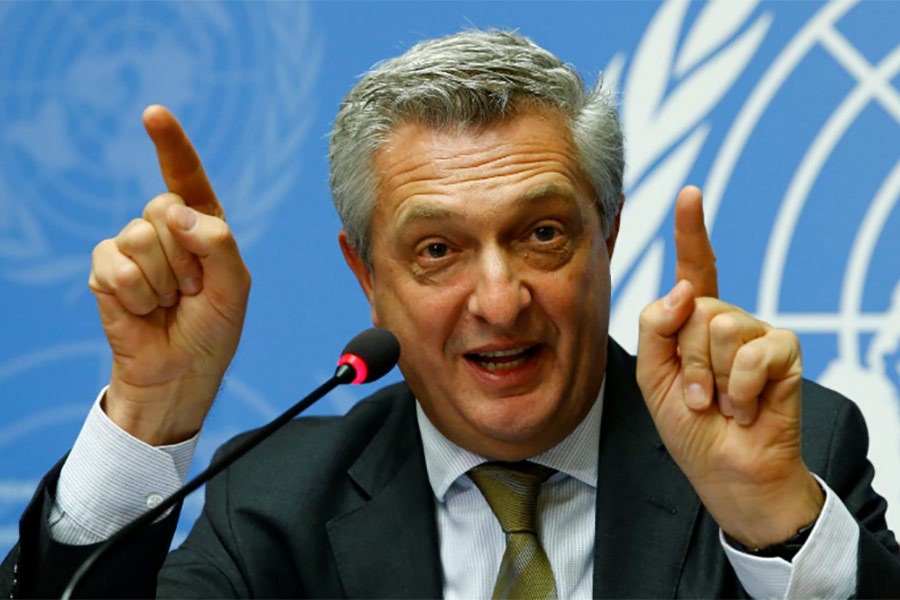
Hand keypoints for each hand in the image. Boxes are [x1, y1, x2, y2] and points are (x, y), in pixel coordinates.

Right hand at [88, 106, 250, 444]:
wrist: (182, 372)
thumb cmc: (214, 329)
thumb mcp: (236, 285)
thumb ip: (218, 242)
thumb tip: (173, 210)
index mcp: (203, 226)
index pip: (186, 177)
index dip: (170, 144)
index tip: (153, 114)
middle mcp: (166, 229)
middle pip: (164, 207)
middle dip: (185, 257)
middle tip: (192, 291)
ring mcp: (132, 248)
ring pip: (140, 236)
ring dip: (162, 281)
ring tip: (169, 302)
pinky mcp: (106, 270)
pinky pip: (115, 264)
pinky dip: (136, 294)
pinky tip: (144, 310)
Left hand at [635, 186, 822, 548]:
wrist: (724, 470)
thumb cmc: (688, 425)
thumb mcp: (652, 376)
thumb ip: (655, 327)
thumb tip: (684, 289)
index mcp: (692, 321)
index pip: (694, 269)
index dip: (691, 231)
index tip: (690, 193)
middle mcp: (726, 318)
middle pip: (694, 308)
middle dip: (687, 360)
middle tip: (698, 396)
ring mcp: (757, 333)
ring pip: (719, 326)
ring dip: (712, 377)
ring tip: (721, 402)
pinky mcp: (785, 352)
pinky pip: (755, 350)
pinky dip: (742, 387)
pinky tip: (746, 406)